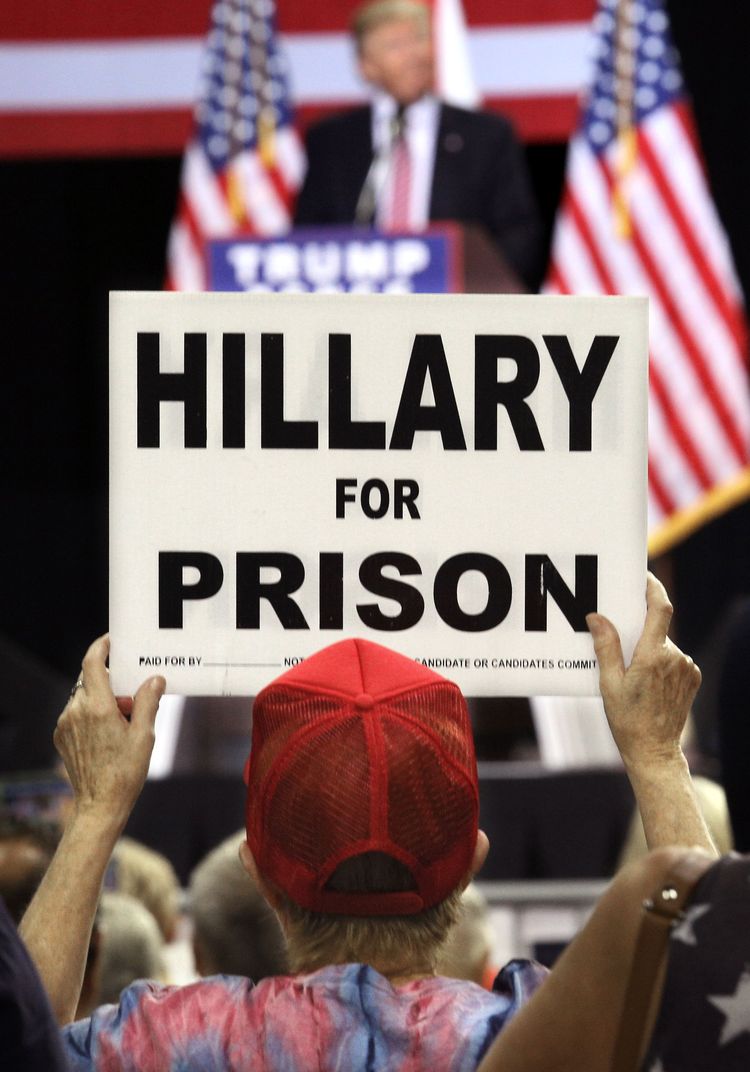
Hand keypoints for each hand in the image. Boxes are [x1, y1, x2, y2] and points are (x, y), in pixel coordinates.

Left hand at [54, 635, 165, 825]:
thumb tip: (154, 679)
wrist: (99, 804)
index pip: (92, 664)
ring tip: (120, 721)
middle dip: (110, 682)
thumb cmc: (125, 772)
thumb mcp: (145, 735)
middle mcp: (77, 711)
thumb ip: (148, 701)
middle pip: (90, 680)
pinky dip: (90, 713)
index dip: (101, 647)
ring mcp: (65, 723)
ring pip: (82, 696)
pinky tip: (106, 732)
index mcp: (98, 708)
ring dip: (100, 699)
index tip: (111, 641)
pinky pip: (75, 712)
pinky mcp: (61, 735)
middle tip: (129, 698)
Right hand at [586, 572, 700, 770]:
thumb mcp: (609, 683)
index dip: (653, 588)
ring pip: (664, 645)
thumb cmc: (628, 720)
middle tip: (620, 640)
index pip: (660, 609)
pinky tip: (646, 681)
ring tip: (631, 672)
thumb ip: (606, 646)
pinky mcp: (693, 677)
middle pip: (657, 629)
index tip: (644, 576)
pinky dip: (660, 661)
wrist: (655, 751)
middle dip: (639, 630)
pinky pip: (674, 659)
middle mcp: (675, 658)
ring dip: (649, 649)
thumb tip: (597, 618)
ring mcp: (687, 668)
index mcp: (653, 656)